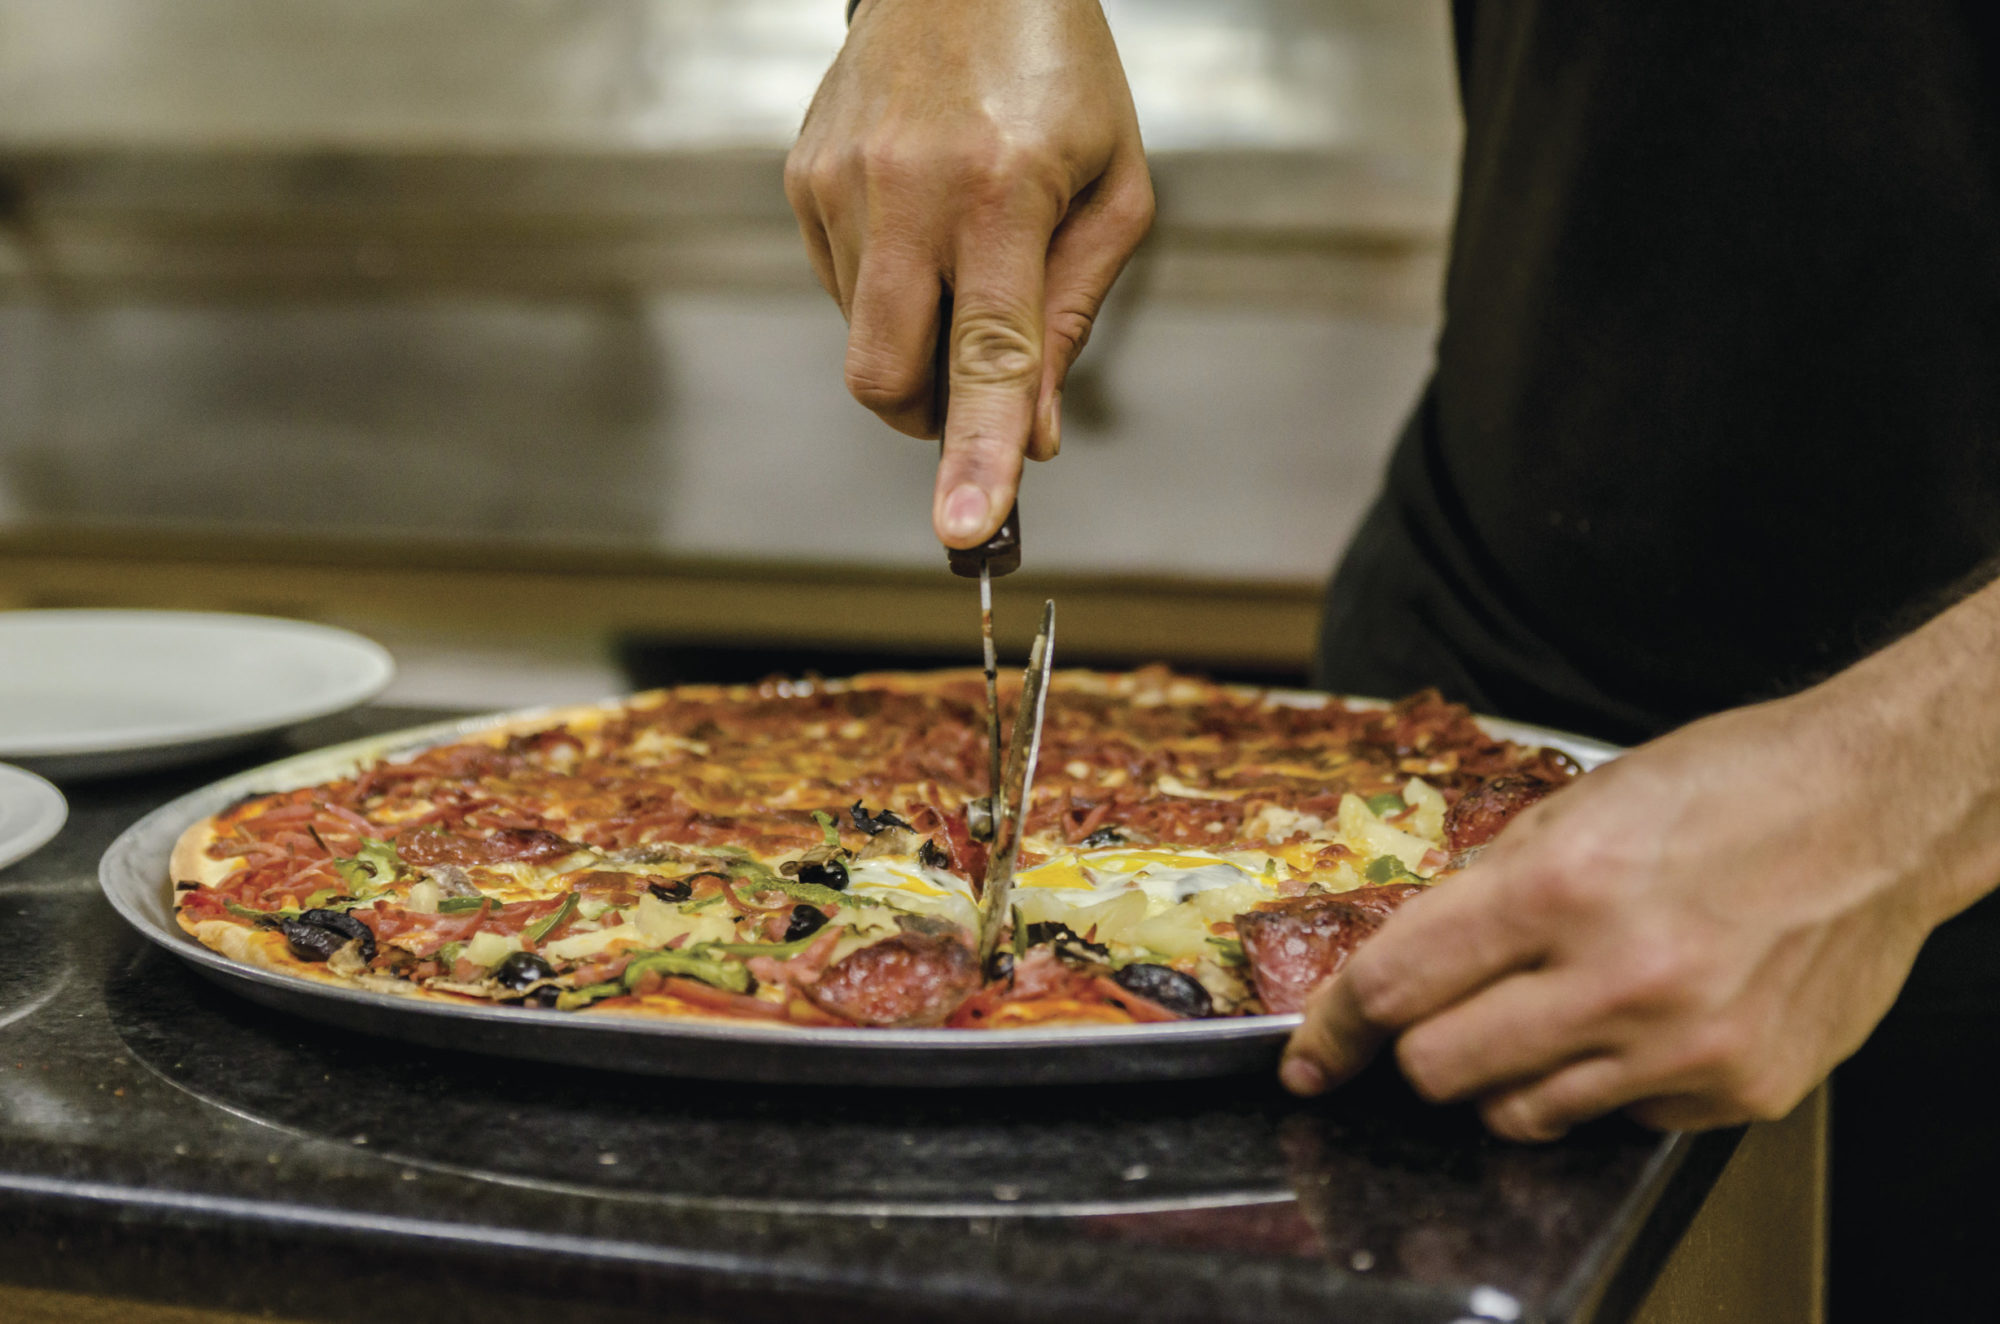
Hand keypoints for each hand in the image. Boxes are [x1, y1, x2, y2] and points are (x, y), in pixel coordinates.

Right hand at [785, 0, 1152, 547]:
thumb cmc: (1057, 70)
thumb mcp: (1113, 188)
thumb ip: (1070, 319)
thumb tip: (1030, 436)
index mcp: (1002, 189)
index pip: (987, 353)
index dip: (976, 451)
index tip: (967, 529)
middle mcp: (907, 188)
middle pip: (886, 377)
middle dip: (929, 418)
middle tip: (976, 381)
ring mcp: (839, 183)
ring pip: (862, 341)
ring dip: (916, 337)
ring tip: (962, 245)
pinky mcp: (801, 178)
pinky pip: (840, 287)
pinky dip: (886, 289)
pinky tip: (921, 219)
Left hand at [1279, 634, 1999, 1137]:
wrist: (1877, 810)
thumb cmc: (1727, 788)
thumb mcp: (1578, 809)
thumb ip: (1482, 891)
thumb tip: (1401, 967)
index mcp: (1561, 887)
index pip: (1398, 985)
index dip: (1338, 1025)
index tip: (1315, 1054)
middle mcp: (1621, 978)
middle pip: (1441, 1071)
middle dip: (1422, 1046)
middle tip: (1445, 1015)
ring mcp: (1685, 1047)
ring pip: (1520, 1115)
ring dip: (1508, 1073)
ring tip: (1555, 1008)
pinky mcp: (1739, 1090)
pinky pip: (1619, 1120)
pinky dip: (1607, 1083)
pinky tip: (1642, 1021)